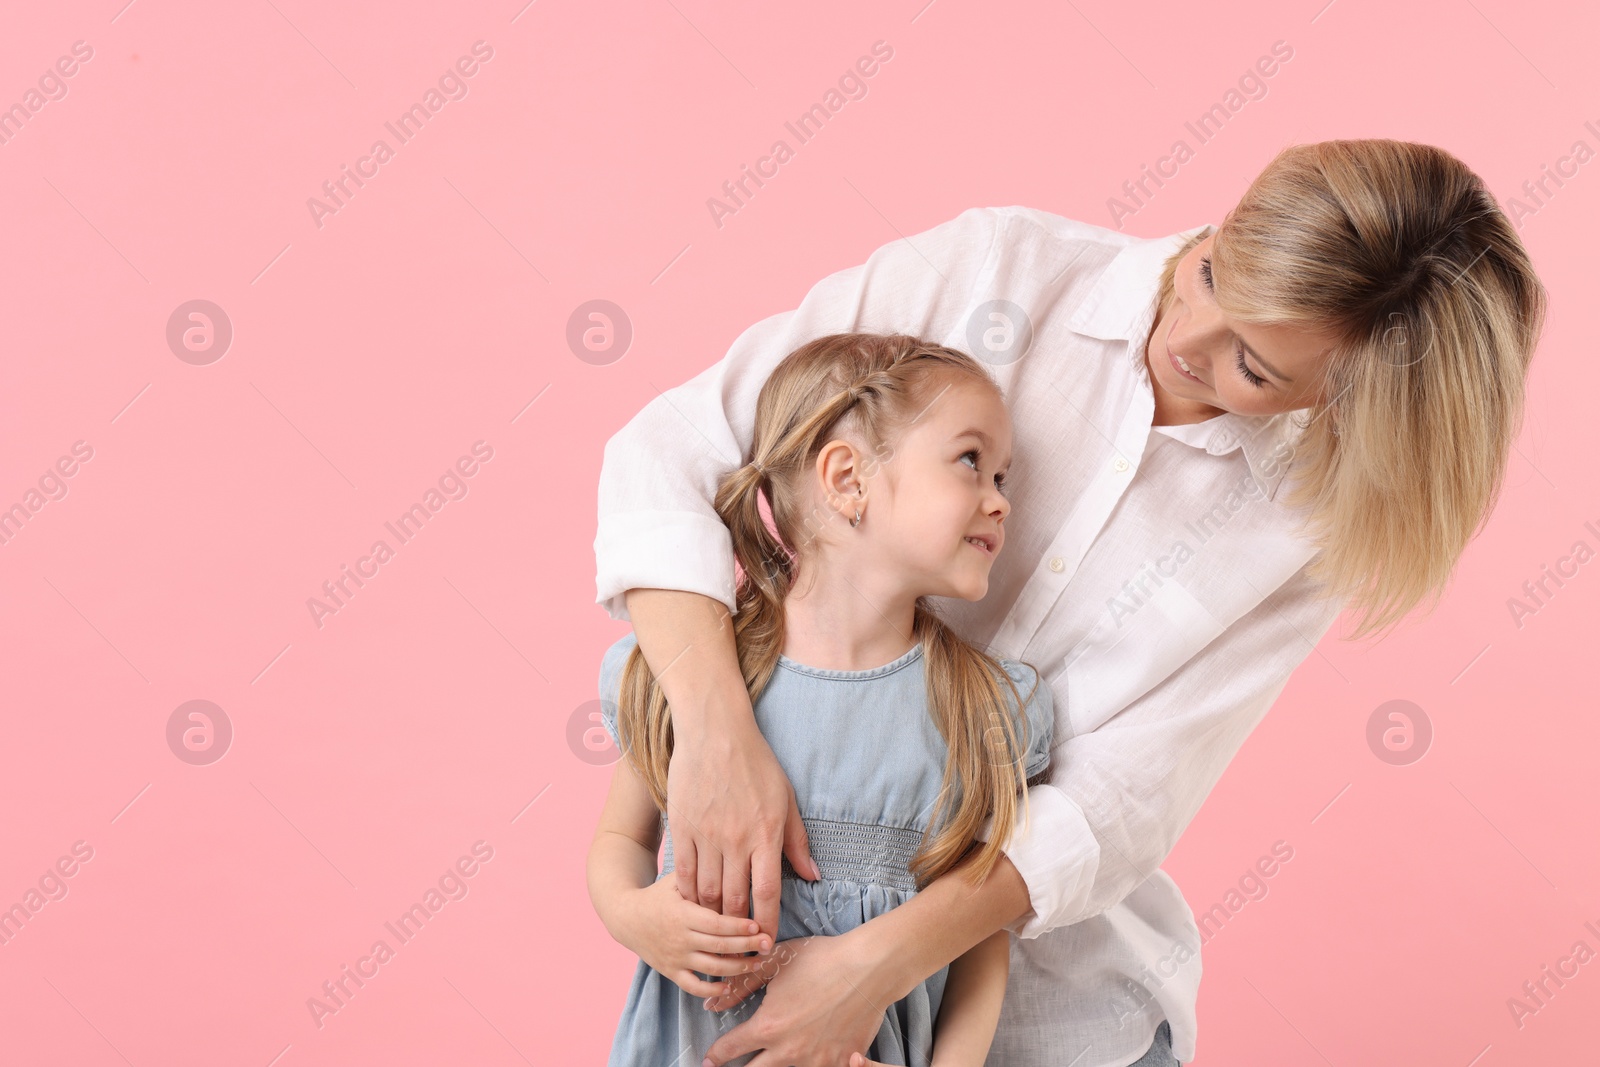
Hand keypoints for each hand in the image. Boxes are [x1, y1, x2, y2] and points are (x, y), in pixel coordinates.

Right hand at [615, 876, 772, 999]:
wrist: (626, 918)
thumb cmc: (658, 895)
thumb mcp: (674, 881)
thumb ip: (698, 877)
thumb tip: (730, 865)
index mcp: (683, 914)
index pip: (715, 923)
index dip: (737, 926)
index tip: (757, 925)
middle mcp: (680, 938)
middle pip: (719, 946)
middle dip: (746, 946)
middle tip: (768, 944)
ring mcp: (676, 957)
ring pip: (711, 967)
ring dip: (737, 969)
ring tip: (758, 963)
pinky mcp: (670, 971)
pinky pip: (692, 986)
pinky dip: (710, 989)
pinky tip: (728, 986)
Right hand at [666, 709, 818, 944]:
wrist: (714, 732)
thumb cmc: (756, 763)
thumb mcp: (787, 798)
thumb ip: (797, 841)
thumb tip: (813, 875)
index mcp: (766, 834)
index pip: (767, 893)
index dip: (767, 924)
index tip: (767, 942)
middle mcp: (736, 840)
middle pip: (736, 901)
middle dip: (739, 929)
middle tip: (741, 943)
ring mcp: (707, 835)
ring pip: (708, 893)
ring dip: (713, 916)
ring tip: (718, 927)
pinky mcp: (683, 828)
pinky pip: (684, 873)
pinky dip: (689, 895)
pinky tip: (694, 904)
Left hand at [701, 931, 896, 1066]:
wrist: (869, 968)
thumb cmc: (822, 959)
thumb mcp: (776, 963)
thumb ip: (741, 985)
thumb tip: (713, 1002)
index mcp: (768, 1027)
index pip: (731, 1049)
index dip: (716, 1054)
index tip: (710, 1059)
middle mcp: (788, 1052)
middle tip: (735, 1065)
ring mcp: (816, 1062)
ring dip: (776, 1064)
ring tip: (777, 1051)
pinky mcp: (841, 1063)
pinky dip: (811, 1064)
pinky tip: (810, 1053)